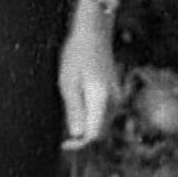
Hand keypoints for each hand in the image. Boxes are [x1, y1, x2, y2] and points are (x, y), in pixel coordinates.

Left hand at [57, 0, 119, 151]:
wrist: (93, 31)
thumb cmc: (75, 53)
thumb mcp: (67, 82)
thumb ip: (73, 110)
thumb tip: (77, 136)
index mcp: (101, 98)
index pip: (93, 135)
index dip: (78, 145)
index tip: (62, 145)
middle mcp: (114, 100)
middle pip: (99, 132)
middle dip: (81, 138)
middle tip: (60, 136)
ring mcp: (117, 96)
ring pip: (102, 124)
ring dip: (86, 127)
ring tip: (66, 116)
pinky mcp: (115, 93)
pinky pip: (103, 114)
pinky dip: (91, 117)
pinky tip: (77, 107)